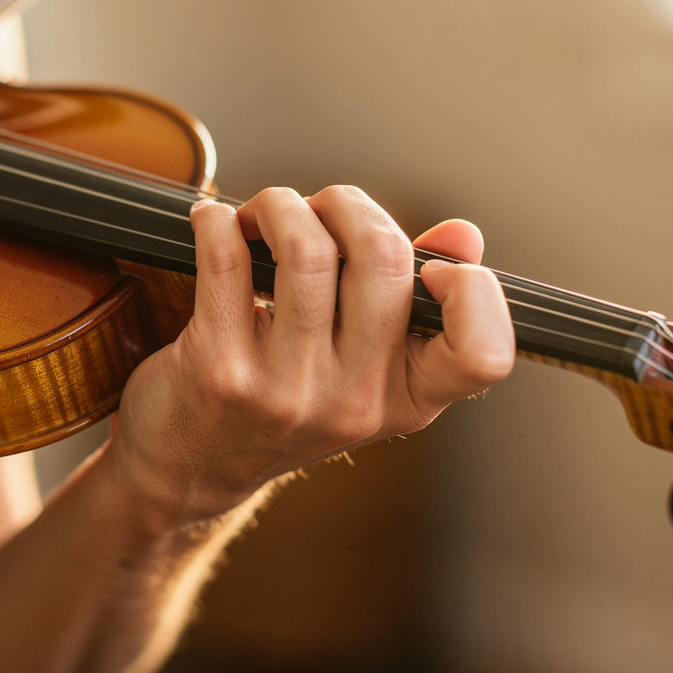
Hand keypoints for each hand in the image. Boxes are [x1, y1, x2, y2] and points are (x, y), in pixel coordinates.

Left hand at [111, 185, 514, 524]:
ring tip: (263, 213)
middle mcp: (353, 400)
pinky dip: (217, 220)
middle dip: (348, 205)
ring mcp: (285, 389)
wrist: (191, 468)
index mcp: (406, 398)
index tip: (429, 266)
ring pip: (305, 249)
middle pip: (383, 259)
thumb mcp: (361, 374)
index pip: (481, 355)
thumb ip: (414, 304)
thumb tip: (463, 235)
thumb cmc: (283, 405)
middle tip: (321, 209)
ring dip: (280, 204)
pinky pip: (226, 259)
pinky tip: (215, 223)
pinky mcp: (220, 369)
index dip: (474, 292)